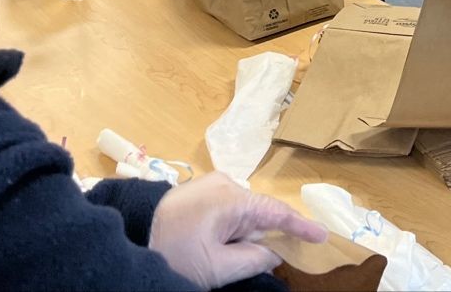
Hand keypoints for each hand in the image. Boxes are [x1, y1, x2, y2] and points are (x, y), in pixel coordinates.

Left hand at [148, 172, 325, 288]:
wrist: (127, 237)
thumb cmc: (173, 253)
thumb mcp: (216, 267)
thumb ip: (253, 259)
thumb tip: (275, 253)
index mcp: (231, 197)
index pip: (276, 212)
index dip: (301, 226)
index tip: (322, 237)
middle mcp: (224, 182)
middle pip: (258, 213)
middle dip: (260, 238)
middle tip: (240, 262)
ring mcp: (209, 184)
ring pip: (240, 213)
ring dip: (240, 235)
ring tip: (216, 258)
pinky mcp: (196, 192)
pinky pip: (225, 209)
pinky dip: (228, 228)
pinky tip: (213, 245)